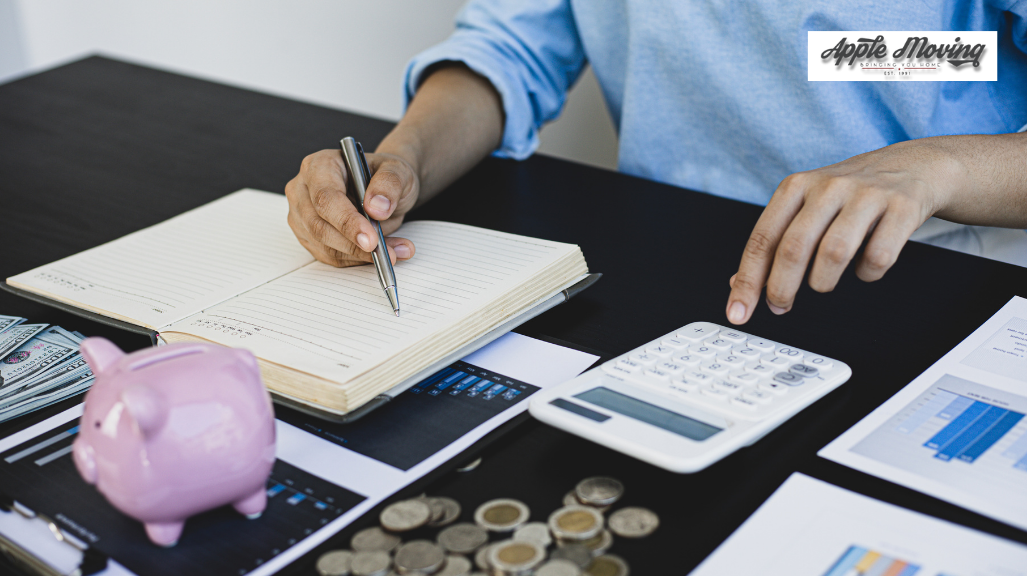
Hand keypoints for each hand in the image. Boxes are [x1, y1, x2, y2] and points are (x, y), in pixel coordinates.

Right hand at [285, 149, 418, 266]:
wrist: (384, 190)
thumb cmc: (384, 176)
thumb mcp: (397, 170)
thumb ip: (389, 184)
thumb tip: (376, 207)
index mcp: (320, 165)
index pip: (325, 197)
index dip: (347, 221)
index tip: (371, 239)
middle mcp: (304, 189)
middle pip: (319, 226)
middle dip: (354, 244)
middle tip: (386, 253)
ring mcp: (302, 215)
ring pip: (325, 246)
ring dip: (361, 255)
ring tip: (394, 252)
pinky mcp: (309, 237)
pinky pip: (331, 257)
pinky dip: (358, 260)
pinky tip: (382, 254)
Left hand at [725, 139, 960, 324]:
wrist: (915, 165)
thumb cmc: (851, 194)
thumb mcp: (807, 207)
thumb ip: (775, 242)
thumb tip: (740, 283)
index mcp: (796, 186)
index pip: (762, 239)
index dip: (748, 280)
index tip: (739, 312)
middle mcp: (828, 186)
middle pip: (794, 248)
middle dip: (781, 288)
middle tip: (779, 306)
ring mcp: (866, 195)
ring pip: (833, 253)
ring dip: (823, 282)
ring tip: (823, 283)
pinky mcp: (902, 207)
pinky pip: (877, 257)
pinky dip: (867, 274)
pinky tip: (864, 267)